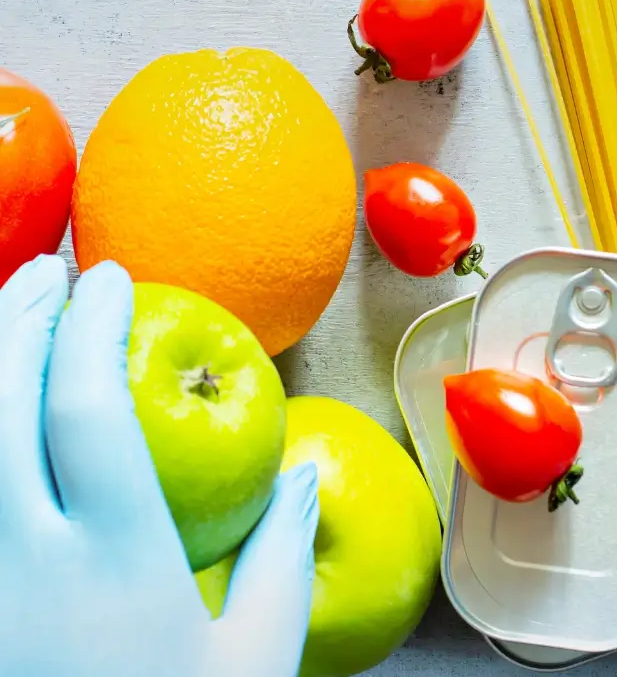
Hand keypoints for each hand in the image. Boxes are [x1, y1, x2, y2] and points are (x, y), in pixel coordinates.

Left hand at [0, 255, 318, 676]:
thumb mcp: (252, 664)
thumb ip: (282, 561)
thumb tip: (298, 477)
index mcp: (113, 561)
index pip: (86, 407)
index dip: (91, 326)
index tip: (110, 276)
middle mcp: (23, 561)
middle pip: (4, 403)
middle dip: (19, 317)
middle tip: (48, 269)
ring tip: (6, 305)